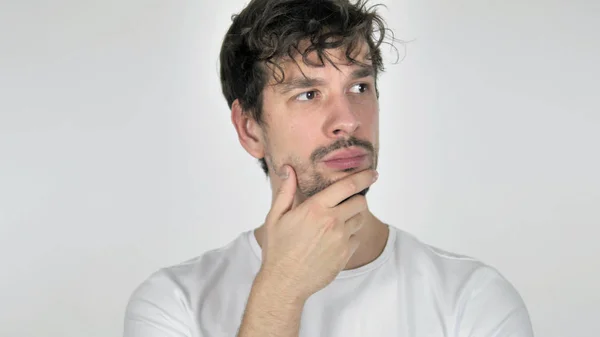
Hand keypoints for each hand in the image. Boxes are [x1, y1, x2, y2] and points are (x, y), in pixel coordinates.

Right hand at [258, 165, 377, 301]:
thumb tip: (288, 169)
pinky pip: (356, 238)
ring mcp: (341, 239)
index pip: (348, 186)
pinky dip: (349, 236)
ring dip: (353, 217)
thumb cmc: (278, 249)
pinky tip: (334, 240)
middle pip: (360, 201)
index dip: (364, 177)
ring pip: (360, 219)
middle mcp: (332, 222)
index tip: (372, 173)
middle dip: (356, 198)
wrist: (285, 282)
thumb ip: (286, 191)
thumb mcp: (275, 217)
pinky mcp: (345, 254)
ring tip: (337, 221)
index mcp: (315, 208)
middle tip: (346, 201)